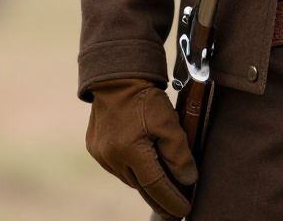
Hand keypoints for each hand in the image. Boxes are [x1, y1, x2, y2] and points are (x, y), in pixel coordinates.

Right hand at [85, 77, 198, 217]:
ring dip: (145, 183)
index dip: (171, 200)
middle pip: (141, 185)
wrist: (117, 76)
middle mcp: (112, 158)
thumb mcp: (168, 120)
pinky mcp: (95, 147)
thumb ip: (178, 152)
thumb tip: (188, 179)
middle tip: (176, 208)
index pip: (155, 186)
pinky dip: (132, 169)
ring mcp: (101, 154)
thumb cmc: (144, 96)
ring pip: (128, 177)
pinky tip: (143, 168)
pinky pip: (117, 166)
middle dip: (159, 198)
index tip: (185, 211)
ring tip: (163, 188)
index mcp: (131, 152)